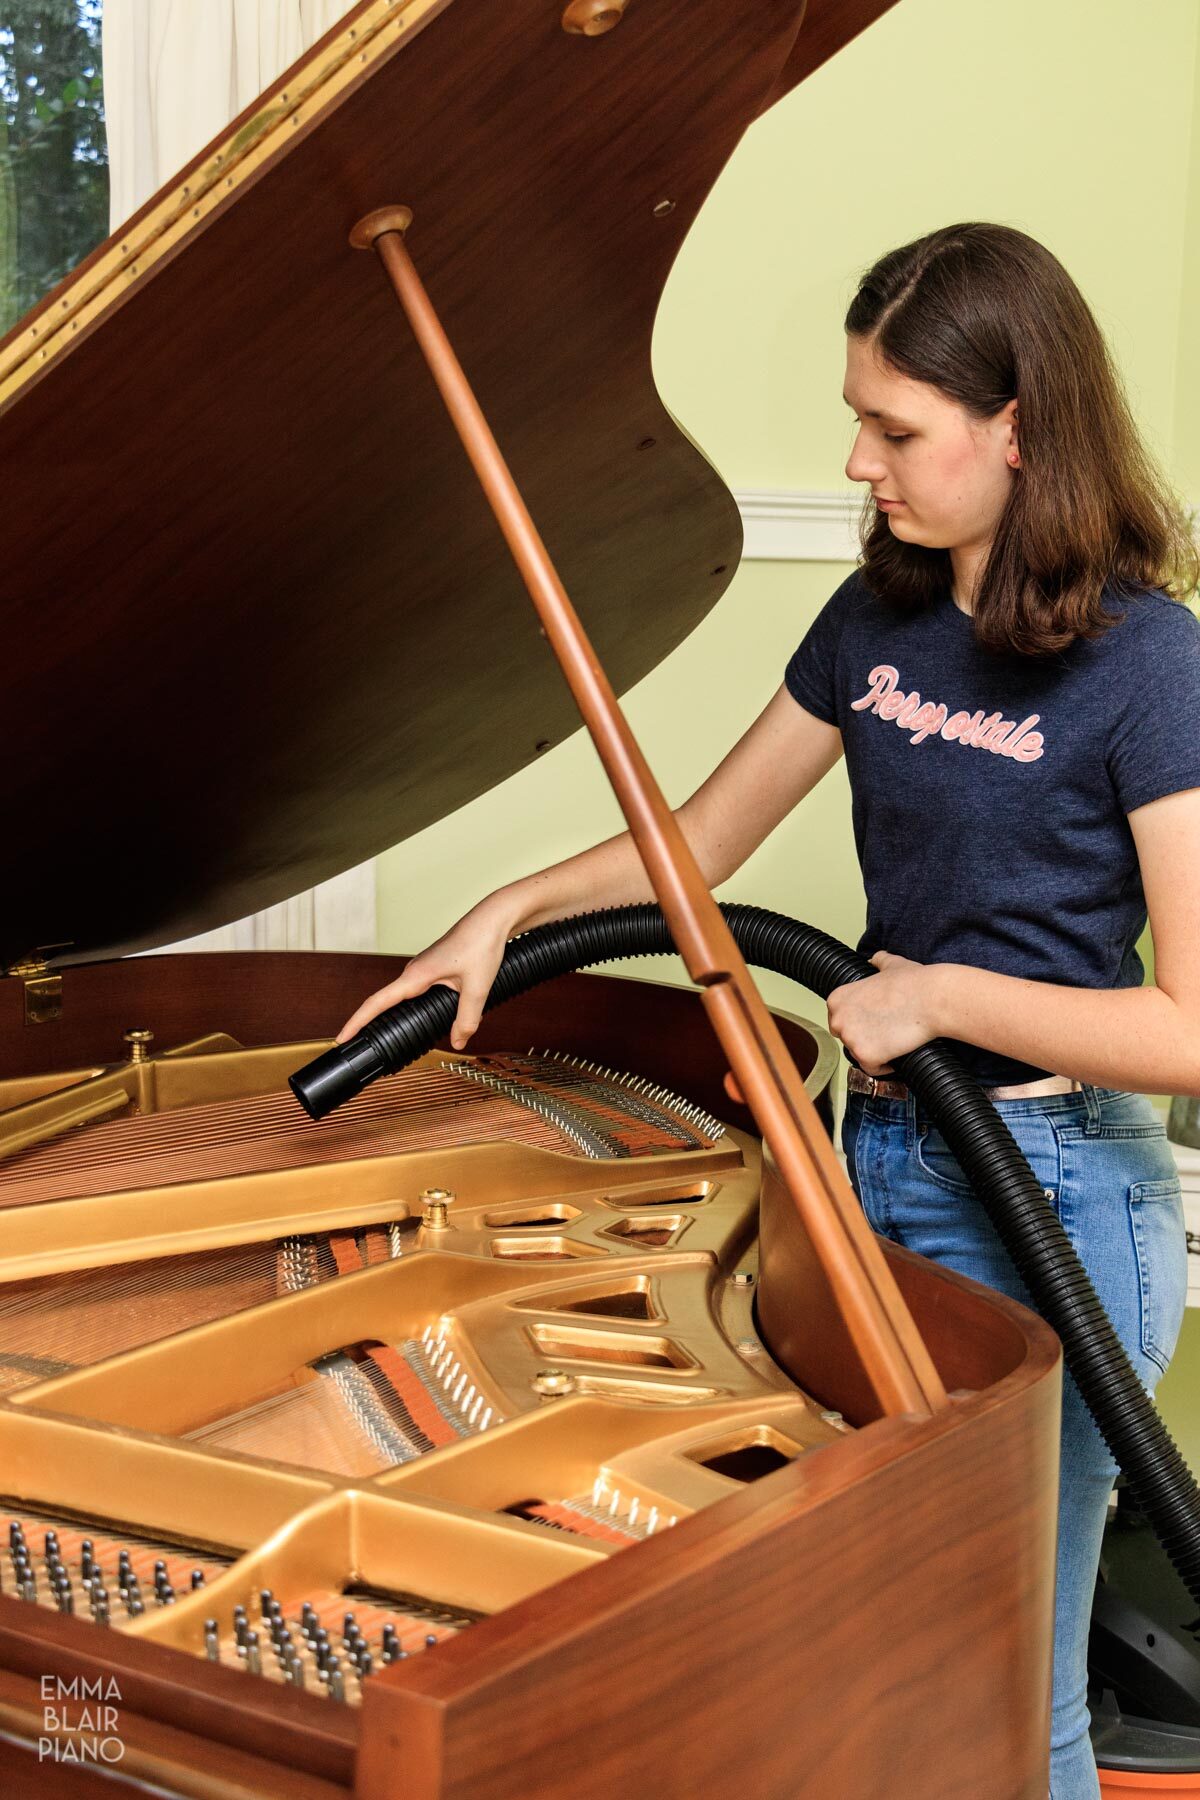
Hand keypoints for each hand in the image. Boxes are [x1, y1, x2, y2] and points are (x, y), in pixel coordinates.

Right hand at [336, 898, 514, 1048]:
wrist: (493, 920)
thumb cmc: (482, 944)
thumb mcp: (477, 989)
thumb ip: (467, 1019)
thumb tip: (458, 1041)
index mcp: (416, 975)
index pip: (377, 1002)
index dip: (357, 1021)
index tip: (342, 1036)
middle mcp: (414, 971)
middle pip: (385, 1002)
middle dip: (369, 1023)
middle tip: (359, 1047)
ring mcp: (423, 969)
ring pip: (403, 997)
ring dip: (392, 1015)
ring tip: (382, 1038)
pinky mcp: (434, 968)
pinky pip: (416, 992)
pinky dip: (411, 1007)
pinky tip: (418, 1018)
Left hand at [825, 950, 944, 1076]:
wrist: (933, 999)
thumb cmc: (915, 983)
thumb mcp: (892, 965)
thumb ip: (879, 961)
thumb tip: (876, 958)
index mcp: (837, 998)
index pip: (840, 1020)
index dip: (861, 1023)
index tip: (878, 1021)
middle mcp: (838, 1019)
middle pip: (847, 1039)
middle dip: (866, 1038)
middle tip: (889, 1030)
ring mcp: (850, 1039)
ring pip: (860, 1054)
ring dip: (877, 1052)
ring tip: (896, 1038)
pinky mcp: (865, 1056)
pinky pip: (872, 1069)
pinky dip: (886, 1066)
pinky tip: (898, 1052)